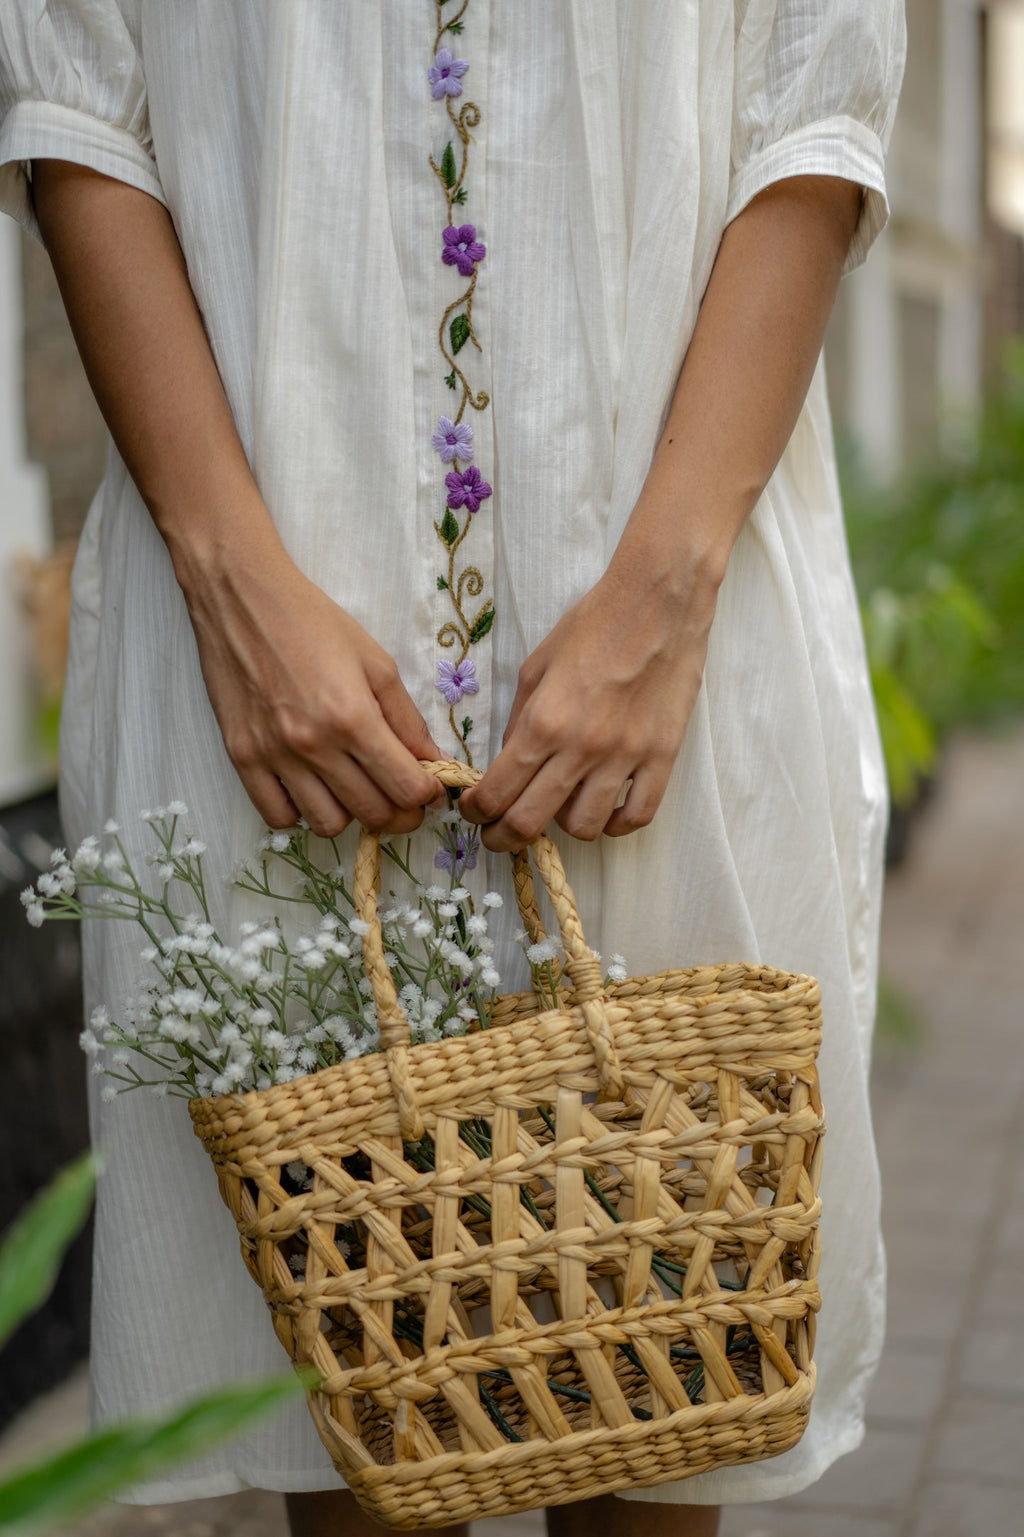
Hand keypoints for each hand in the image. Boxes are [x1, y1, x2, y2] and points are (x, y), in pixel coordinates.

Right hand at [183, 541, 440, 837]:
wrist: (241, 598)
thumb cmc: (313, 622)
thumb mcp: (376, 662)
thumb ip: (407, 719)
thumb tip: (432, 762)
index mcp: (353, 717)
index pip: (406, 788)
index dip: (426, 795)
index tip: (428, 787)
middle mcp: (313, 744)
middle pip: (373, 814)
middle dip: (398, 811)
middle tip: (398, 792)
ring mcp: (274, 755)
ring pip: (328, 825)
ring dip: (351, 814)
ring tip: (353, 786)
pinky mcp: (241, 757)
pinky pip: (278, 816)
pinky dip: (301, 811)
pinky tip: (311, 787)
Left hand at [458, 555, 719, 851]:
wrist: (658, 601)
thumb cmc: (594, 625)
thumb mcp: (537, 666)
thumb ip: (520, 721)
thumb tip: (509, 764)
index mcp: (544, 721)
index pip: (497, 792)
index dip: (476, 812)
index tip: (473, 811)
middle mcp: (582, 747)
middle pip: (530, 822)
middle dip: (503, 836)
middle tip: (498, 834)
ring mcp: (626, 756)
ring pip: (584, 827)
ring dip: (563, 827)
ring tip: (559, 809)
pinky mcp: (663, 755)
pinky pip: (638, 816)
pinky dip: (617, 824)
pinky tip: (606, 811)